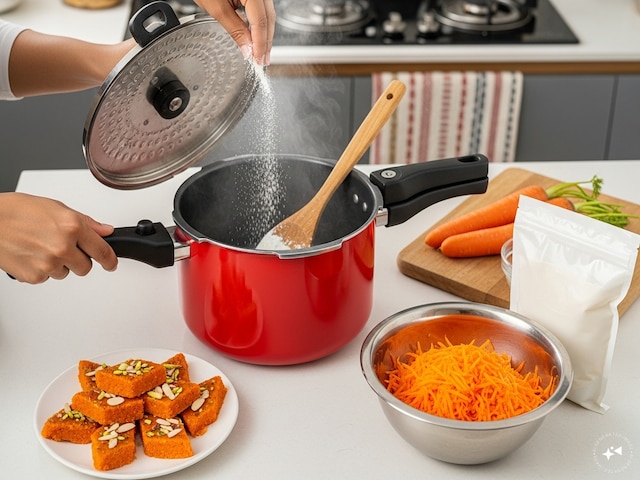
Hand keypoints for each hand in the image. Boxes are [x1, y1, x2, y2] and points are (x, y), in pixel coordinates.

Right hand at [0, 193, 117, 283]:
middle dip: (79, 260)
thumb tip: (105, 230)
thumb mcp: (56, 207)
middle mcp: (63, 247)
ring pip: (66, 273)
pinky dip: (42, 269)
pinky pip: (47, 278)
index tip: (111, 264)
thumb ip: (85, 222)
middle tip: (63, 248)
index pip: (103, 251)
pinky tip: (31, 254)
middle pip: (86, 267)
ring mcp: (49, 264)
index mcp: (72, 227)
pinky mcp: (35, 276)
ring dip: (59, 264)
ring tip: (40, 247)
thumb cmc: (17, 211)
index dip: (110, 260)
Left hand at [196, 0, 274, 65]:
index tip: (257, 59)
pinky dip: (260, 25)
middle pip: (268, 19)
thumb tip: (247, 49)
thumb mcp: (217, 8)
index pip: (261, 22)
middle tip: (262, 61)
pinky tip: (256, 36)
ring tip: (260, 52)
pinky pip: (262, 9)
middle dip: (265, 42)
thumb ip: (235, 30)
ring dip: (265, 35)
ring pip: (268, 15)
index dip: (260, 43)